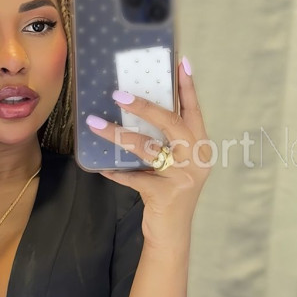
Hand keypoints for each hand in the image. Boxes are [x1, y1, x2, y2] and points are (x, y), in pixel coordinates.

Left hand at [85, 59, 212, 248]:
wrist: (172, 235)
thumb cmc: (170, 193)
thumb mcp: (175, 165)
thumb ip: (166, 142)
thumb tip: (136, 110)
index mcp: (201, 146)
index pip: (193, 110)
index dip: (188, 86)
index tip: (181, 61)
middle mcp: (197, 158)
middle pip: (170, 123)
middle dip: (143, 106)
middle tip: (118, 93)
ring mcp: (182, 177)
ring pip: (146, 148)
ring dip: (118, 135)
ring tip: (95, 123)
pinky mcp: (164, 194)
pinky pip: (134, 177)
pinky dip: (115, 171)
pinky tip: (101, 167)